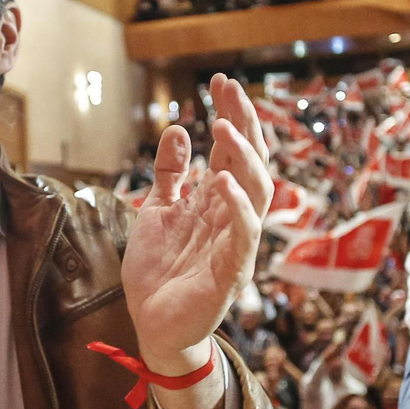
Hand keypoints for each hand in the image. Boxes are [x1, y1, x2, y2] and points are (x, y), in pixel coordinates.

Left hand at [123, 74, 272, 372]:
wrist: (153, 327)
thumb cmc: (160, 273)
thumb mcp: (156, 211)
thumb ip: (170, 174)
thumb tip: (177, 129)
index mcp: (215, 202)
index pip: (230, 150)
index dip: (229, 115)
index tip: (220, 81)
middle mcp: (232, 217)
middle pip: (249, 162)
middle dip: (243, 124)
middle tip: (230, 90)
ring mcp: (236, 243)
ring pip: (256, 192)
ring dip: (242, 157)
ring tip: (222, 126)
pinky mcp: (232, 272)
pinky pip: (244, 235)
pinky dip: (237, 207)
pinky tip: (222, 181)